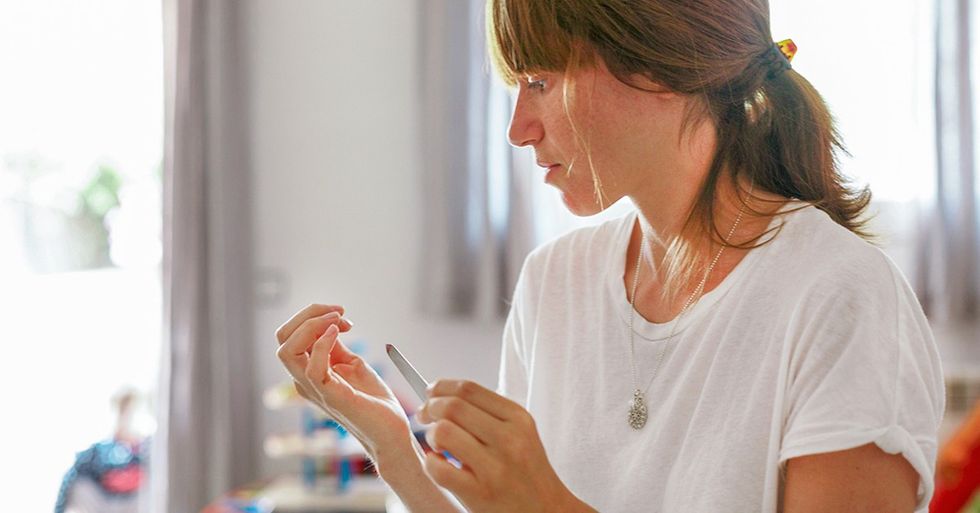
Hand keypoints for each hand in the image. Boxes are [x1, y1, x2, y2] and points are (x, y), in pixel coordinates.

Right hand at [275, 304, 411, 460]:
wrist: (391, 429)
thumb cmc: (373, 400)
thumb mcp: (351, 364)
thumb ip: (334, 347)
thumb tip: (327, 324)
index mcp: (307, 370)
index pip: (289, 335)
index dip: (312, 316)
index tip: (342, 315)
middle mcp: (303, 380)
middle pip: (283, 338)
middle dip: (308, 314)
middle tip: (339, 312)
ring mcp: (314, 389)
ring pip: (287, 350)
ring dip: (312, 325)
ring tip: (338, 320)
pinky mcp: (330, 397)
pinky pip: (312, 368)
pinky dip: (322, 343)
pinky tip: (338, 333)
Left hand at [415, 379, 594, 512]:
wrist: (548, 510)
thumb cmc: (527, 472)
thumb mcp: (521, 433)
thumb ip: (489, 414)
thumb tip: (442, 397)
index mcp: (517, 419)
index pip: (468, 388)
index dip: (441, 387)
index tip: (431, 394)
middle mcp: (509, 439)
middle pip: (453, 406)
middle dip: (429, 408)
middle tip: (424, 417)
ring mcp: (495, 467)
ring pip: (444, 432)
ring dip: (431, 436)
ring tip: (437, 446)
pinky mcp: (481, 494)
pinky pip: (439, 469)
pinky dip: (430, 464)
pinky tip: (438, 464)